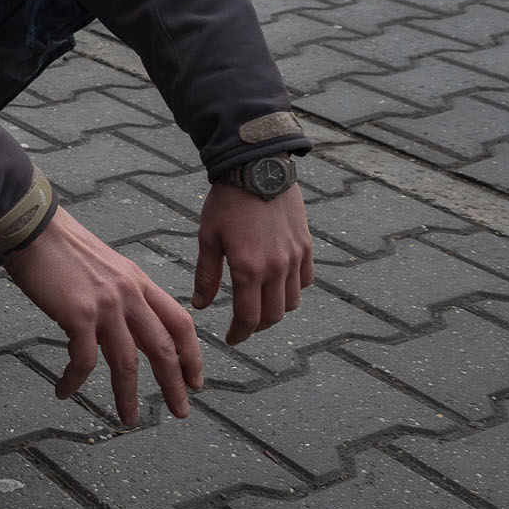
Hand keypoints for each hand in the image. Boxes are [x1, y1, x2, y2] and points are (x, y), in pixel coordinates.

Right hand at [2, 205, 201, 425]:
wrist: (32, 228)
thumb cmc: (60, 245)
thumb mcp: (105, 265)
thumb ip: (120, 292)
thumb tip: (122, 324)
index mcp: (138, 281)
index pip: (180, 322)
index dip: (192, 355)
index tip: (194, 380)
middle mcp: (128, 294)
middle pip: (163, 348)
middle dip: (174, 384)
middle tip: (180, 411)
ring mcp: (105, 305)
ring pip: (127, 363)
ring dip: (128, 396)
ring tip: (128, 419)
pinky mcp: (78, 314)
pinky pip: (83, 360)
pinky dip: (74, 380)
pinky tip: (64, 391)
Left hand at [193, 183, 312, 344]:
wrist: (257, 168)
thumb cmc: (227, 202)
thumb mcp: (208, 237)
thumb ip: (206, 275)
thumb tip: (201, 306)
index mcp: (249, 268)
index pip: (248, 318)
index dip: (240, 333)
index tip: (231, 339)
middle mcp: (277, 268)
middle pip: (273, 315)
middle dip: (257, 326)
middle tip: (243, 325)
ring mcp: (295, 257)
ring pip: (293, 301)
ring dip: (276, 310)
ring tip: (260, 305)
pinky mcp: (307, 246)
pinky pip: (306, 280)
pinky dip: (294, 289)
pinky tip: (279, 284)